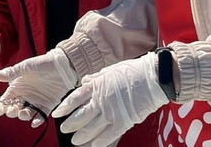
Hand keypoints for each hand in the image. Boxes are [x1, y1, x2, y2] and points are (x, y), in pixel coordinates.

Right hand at [0, 47, 77, 126]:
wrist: (64, 65)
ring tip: (24, 114)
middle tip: (13, 111)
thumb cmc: (44, 63)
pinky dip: (38, 120)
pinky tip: (35, 122)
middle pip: (15, 108)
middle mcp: (26, 95)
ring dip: (23, 116)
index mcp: (18, 86)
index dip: (1, 105)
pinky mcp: (48, 104)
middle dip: (12, 112)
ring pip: (26, 113)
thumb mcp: (27, 67)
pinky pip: (41, 115)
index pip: (6, 98)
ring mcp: (36, 100)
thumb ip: (12, 72)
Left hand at [52, 52, 169, 146]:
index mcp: (97, 85)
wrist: (153, 77)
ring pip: (91, 128)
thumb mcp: (110, 70)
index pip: (75, 98)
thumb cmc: (133, 71)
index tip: (57, 113)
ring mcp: (112, 111)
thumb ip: (96, 78)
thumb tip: (84, 81)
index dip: (65, 107)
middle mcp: (101, 100)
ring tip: (76, 141)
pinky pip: (108, 135)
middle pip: (80, 116)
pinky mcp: (124, 121)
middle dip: (70, 124)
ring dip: (82, 136)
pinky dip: (100, 141)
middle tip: (64, 129)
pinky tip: (94, 145)